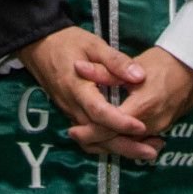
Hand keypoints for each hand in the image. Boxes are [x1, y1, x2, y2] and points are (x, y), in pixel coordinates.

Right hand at [17, 26, 154, 161]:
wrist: (40, 46)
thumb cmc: (68, 42)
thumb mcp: (94, 44)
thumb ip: (116, 61)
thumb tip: (140, 76)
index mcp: (77, 88)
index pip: (99, 112)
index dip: (120, 122)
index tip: (141, 126)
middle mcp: (73, 107)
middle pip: (98, 135)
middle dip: (126, 145)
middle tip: (153, 151)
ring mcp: (71, 114)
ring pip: (94, 141)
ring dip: (119, 149)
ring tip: (146, 151)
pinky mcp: (72, 115)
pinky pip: (89, 137)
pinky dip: (107, 144)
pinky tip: (126, 144)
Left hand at [70, 46, 192, 155]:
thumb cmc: (163, 63)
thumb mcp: (132, 65)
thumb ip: (104, 70)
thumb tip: (78, 67)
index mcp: (142, 106)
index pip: (110, 127)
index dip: (89, 131)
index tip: (72, 130)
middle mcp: (151, 123)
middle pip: (118, 141)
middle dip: (95, 141)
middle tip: (75, 135)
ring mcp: (159, 128)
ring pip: (128, 143)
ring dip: (108, 142)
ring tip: (87, 137)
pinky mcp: (163, 129)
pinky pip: (139, 140)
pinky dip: (123, 140)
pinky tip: (109, 136)